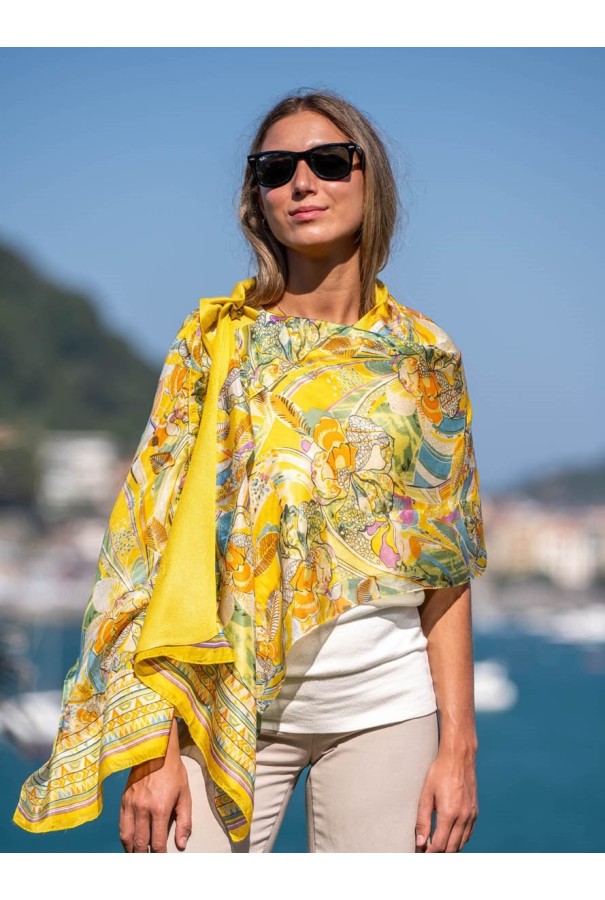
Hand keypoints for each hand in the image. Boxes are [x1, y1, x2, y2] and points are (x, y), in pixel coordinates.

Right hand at [119, 719, 191, 852]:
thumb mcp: (185, 795)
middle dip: (143, 856)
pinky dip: (124, 837)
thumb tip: (181, 843)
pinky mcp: (123, 800)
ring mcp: (131, 804)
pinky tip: (129, 842)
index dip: (159, 855)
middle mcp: (143, 809)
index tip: (161, 860)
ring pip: (126, 837)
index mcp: (160, 809)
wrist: (155, 751)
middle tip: (147, 862)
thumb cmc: (173, 772)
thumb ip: (184, 822)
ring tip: (137, 856)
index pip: (157, 842)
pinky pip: (121, 825)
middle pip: (140, 843)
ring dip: (131, 850)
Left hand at [415, 749, 477, 852]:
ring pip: (461, 843)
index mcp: (449, 813)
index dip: (429, 853)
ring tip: (437, 849)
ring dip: (449, 850)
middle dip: (439, 854)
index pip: (439, 845)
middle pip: (451, 848)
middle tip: (427, 855)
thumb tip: (420, 842)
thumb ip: (422, 820)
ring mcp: (471, 815)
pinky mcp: (475, 812)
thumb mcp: (426, 794)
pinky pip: (468, 834)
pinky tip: (450, 839)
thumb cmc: (440, 773)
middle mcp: (463, 817)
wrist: (459, 758)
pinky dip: (459, 841)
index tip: (421, 855)